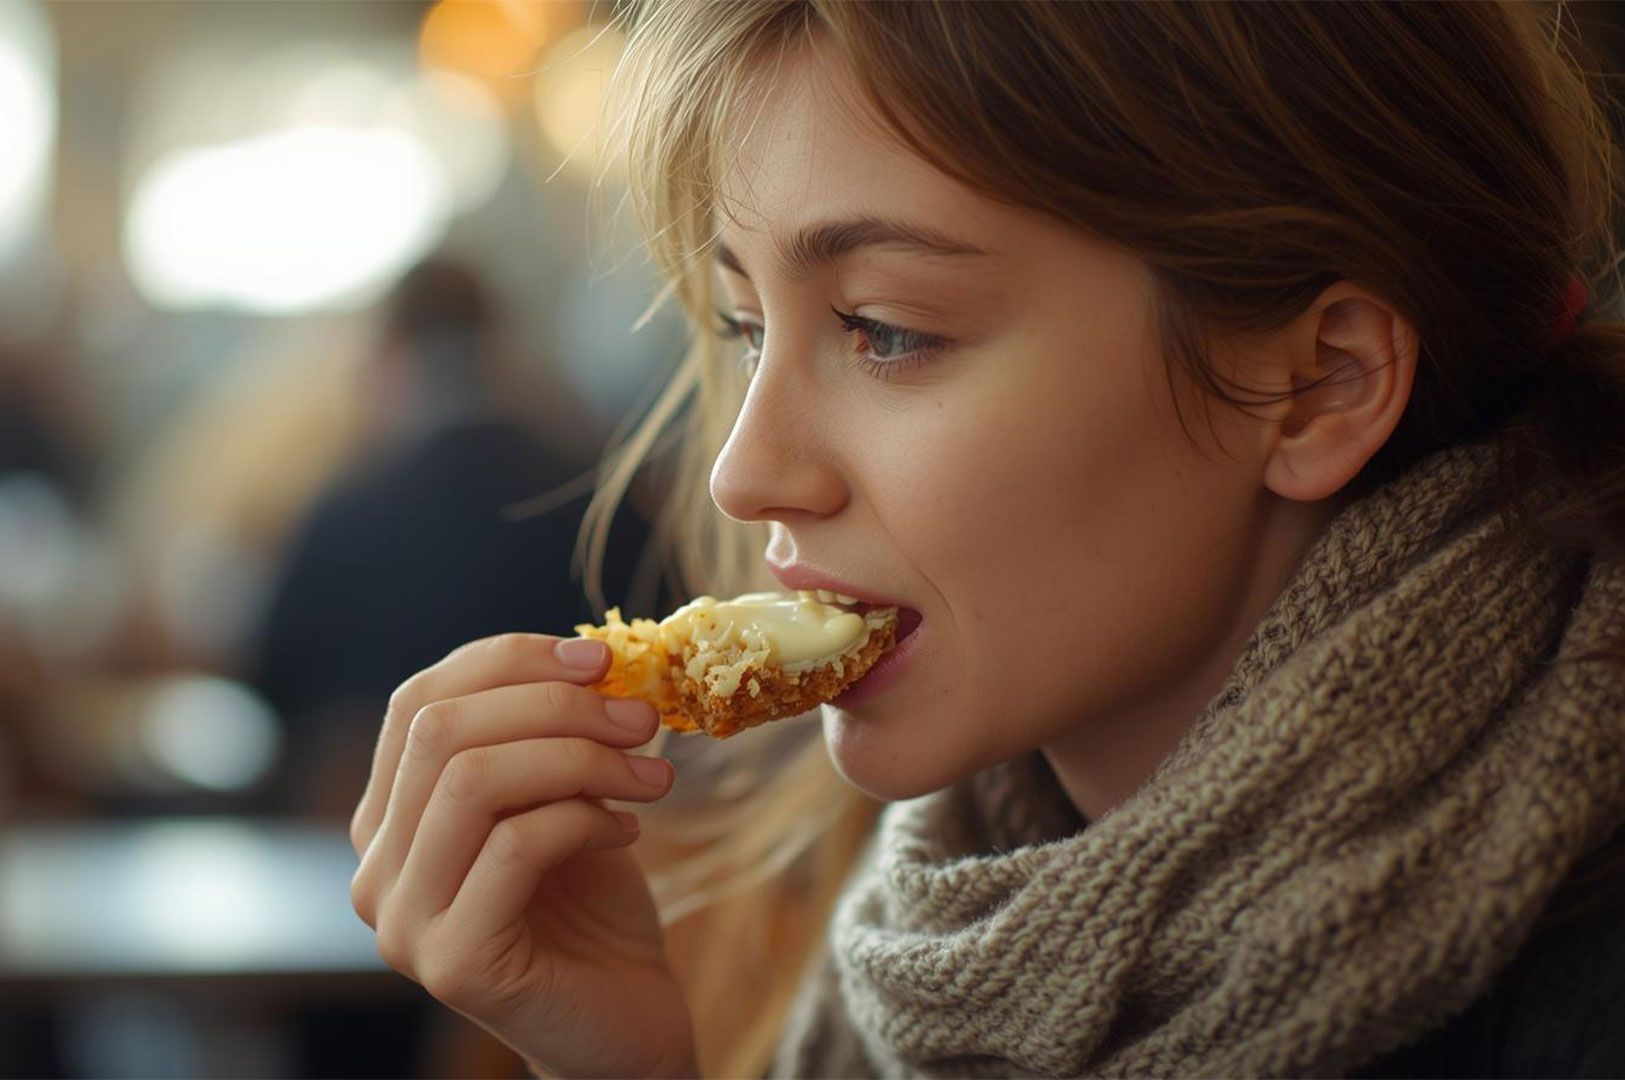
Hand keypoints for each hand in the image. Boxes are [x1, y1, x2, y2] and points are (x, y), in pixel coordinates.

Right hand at [349, 633, 697, 1077]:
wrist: (622, 1027)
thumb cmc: (592, 909)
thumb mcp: (564, 798)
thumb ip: (551, 734)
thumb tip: (591, 652)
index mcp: (387, 819)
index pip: (417, 701)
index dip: (508, 662)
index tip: (600, 656)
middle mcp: (374, 868)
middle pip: (440, 732)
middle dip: (554, 705)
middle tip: (642, 715)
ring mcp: (403, 921)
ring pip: (471, 782)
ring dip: (579, 757)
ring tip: (650, 773)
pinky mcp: (452, 962)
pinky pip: (515, 847)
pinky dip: (583, 818)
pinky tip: (629, 828)